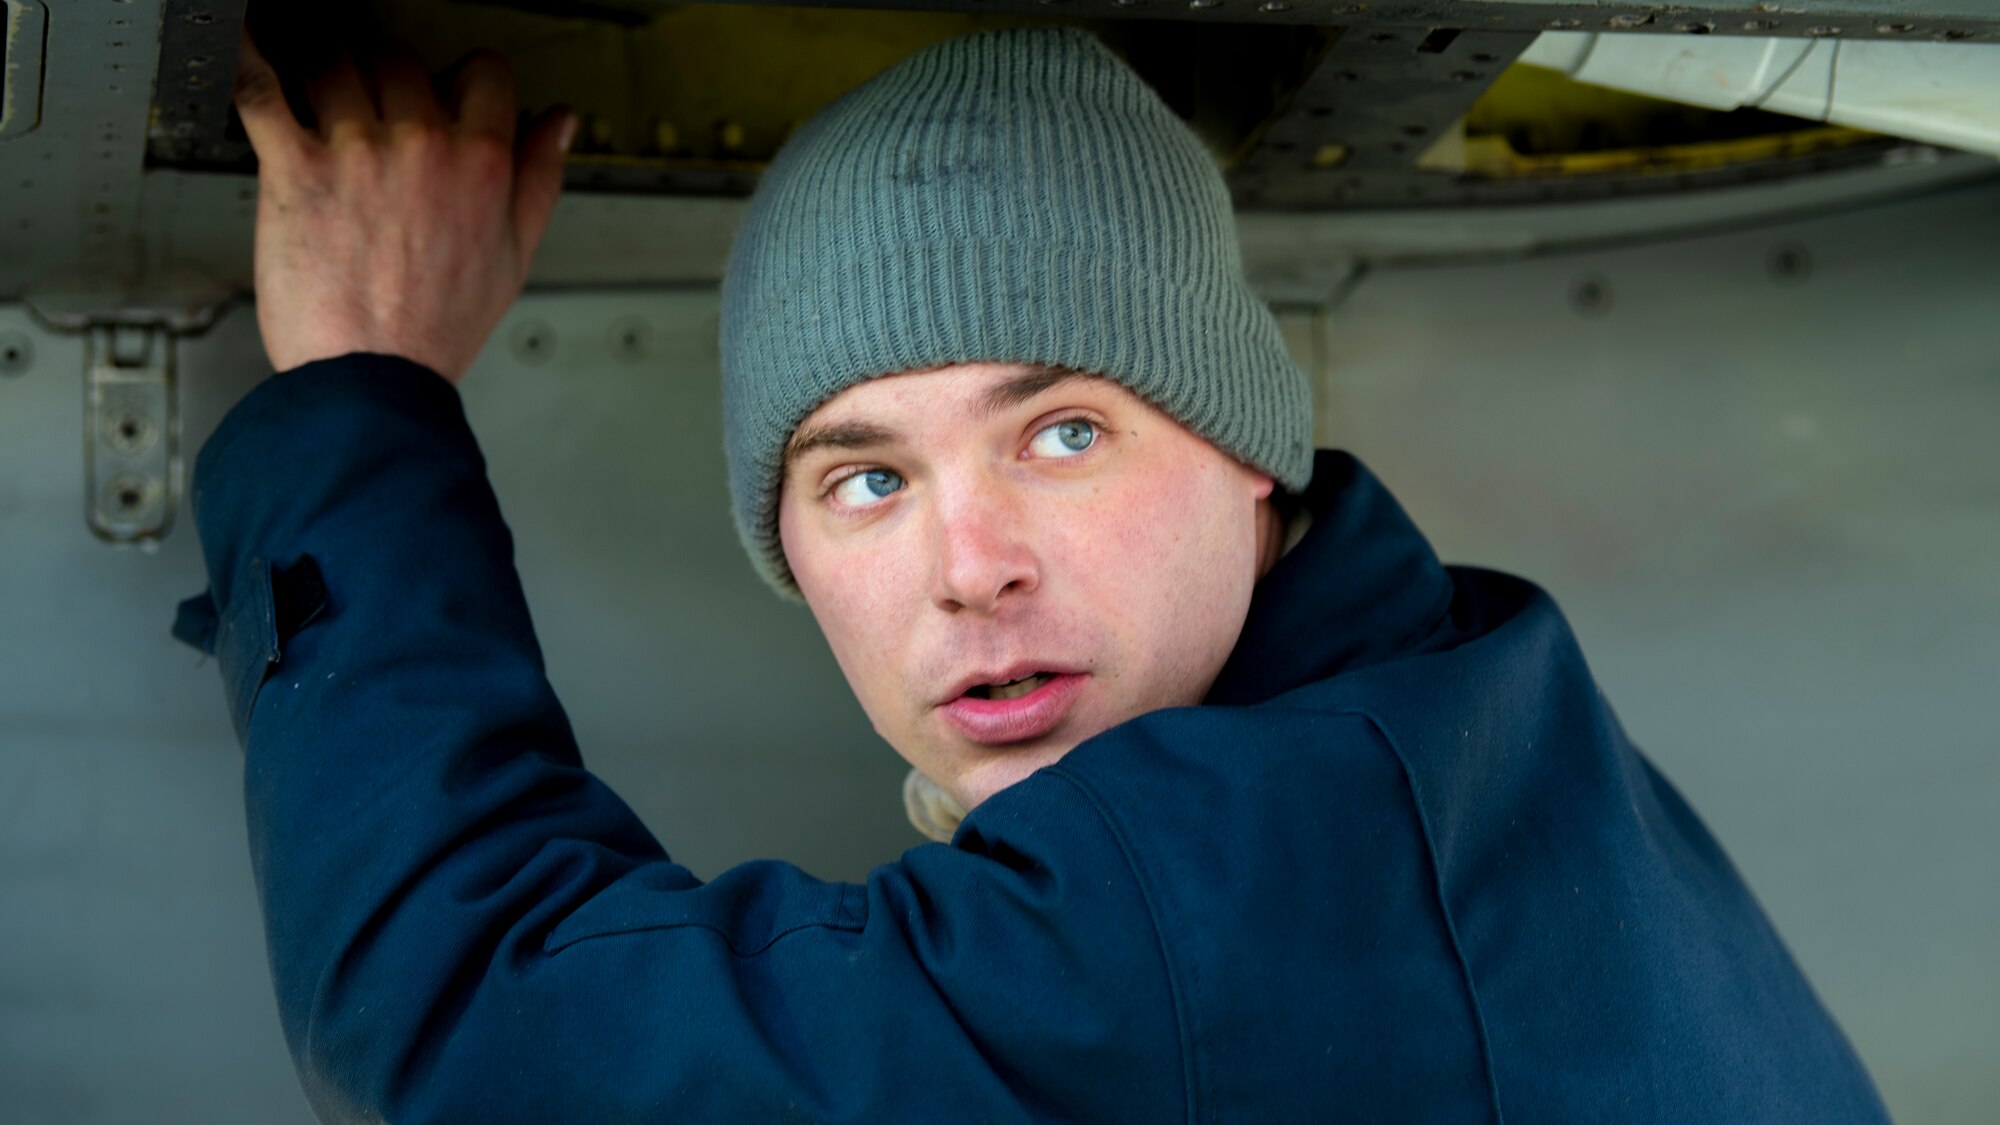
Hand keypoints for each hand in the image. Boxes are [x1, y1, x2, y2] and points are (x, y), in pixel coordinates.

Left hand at [232, 31, 574, 383]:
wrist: (373, 378)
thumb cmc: (436, 329)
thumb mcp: (515, 256)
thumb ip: (540, 178)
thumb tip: (559, 125)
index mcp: (481, 162)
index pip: (483, 73)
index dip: (462, 79)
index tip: (445, 90)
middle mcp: (422, 144)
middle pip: (400, 61)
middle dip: (385, 79)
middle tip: (370, 103)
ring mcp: (355, 151)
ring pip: (334, 63)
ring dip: (322, 71)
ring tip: (313, 90)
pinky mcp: (294, 167)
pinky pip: (261, 88)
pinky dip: (243, 55)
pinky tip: (238, 37)